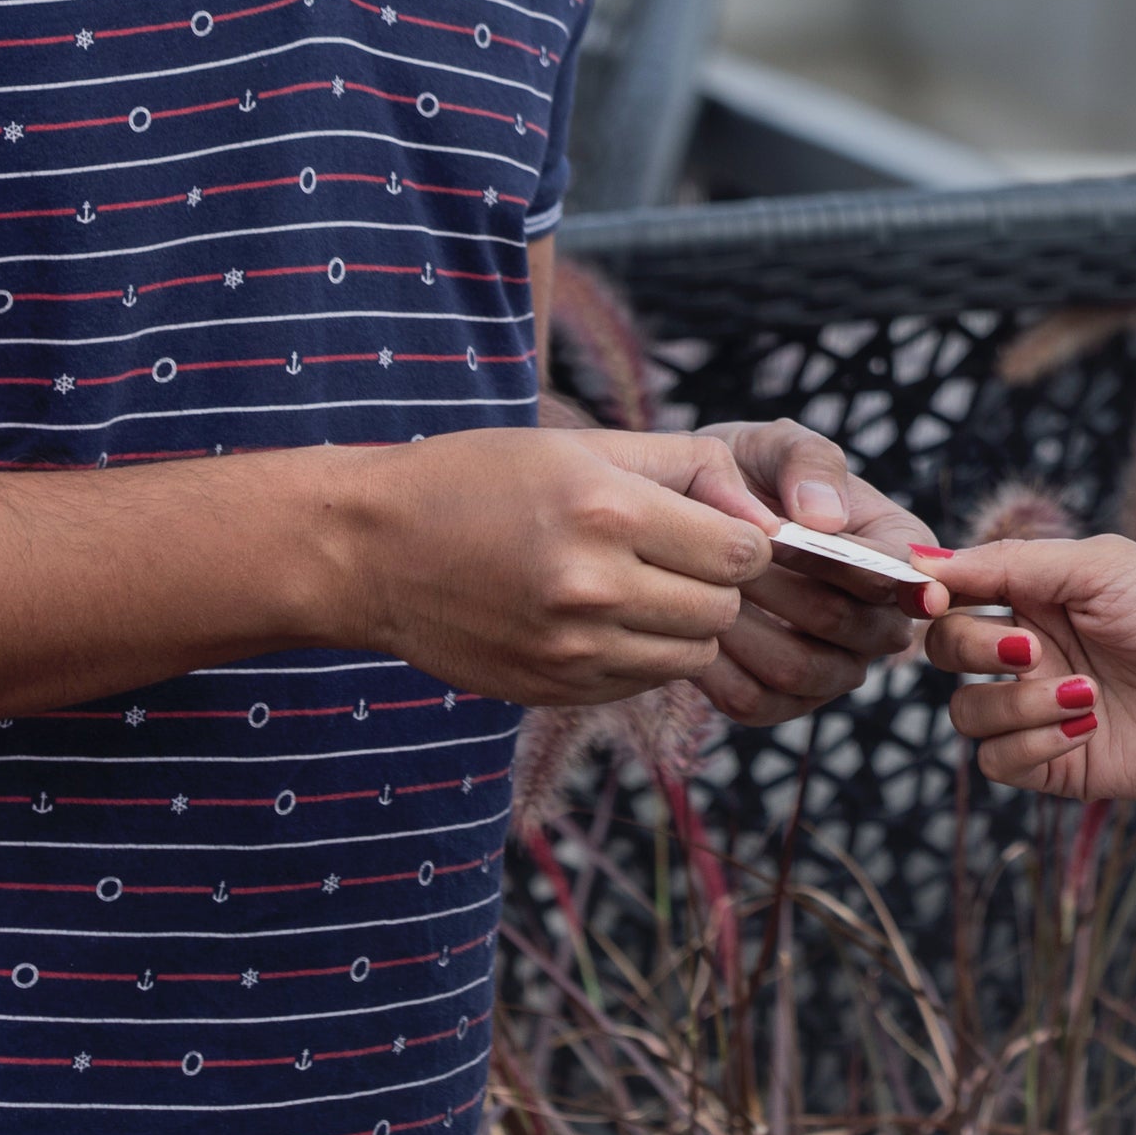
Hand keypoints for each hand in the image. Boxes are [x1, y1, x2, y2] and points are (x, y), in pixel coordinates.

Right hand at [333, 426, 776, 706]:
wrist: (372, 552)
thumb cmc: (479, 480)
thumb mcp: (581, 445)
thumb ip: (686, 469)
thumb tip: (764, 513)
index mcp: (607, 511)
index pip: (742, 552)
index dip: (743, 541)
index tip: (717, 529)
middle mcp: (594, 587)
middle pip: (724, 609)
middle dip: (718, 584)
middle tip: (677, 558)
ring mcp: (571, 649)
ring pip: (692, 655)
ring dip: (685, 625)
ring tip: (640, 588)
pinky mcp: (552, 689)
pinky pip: (641, 682)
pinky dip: (641, 655)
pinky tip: (602, 618)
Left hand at [665, 417, 944, 726]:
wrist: (690, 519)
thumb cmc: (748, 474)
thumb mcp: (777, 446)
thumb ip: (808, 463)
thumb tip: (826, 519)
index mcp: (901, 552)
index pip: (899, 572)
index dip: (845, 559)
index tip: (783, 535)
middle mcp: (883, 620)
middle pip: (851, 625)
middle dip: (781, 586)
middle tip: (725, 554)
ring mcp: (837, 667)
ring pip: (802, 670)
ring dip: (746, 625)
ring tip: (705, 583)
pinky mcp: (784, 702)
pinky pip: (757, 701)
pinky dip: (716, 665)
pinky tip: (689, 622)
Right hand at [922, 535, 1135, 814]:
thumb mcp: (1100, 569)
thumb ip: (1010, 563)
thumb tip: (923, 560)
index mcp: (1038, 593)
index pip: (953, 591)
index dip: (933, 594)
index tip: (936, 595)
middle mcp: (1032, 650)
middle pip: (945, 651)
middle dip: (975, 648)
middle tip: (1032, 649)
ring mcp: (1041, 710)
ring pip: (966, 713)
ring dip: (1017, 704)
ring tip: (1087, 695)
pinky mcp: (1056, 766)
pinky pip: (998, 763)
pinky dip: (1035, 742)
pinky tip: (1090, 726)